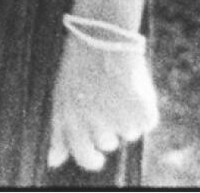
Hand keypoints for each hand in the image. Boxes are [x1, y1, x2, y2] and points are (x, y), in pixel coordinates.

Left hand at [47, 31, 158, 171]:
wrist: (101, 36)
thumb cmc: (79, 70)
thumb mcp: (62, 98)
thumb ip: (59, 134)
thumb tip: (52, 163)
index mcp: (72, 120)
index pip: (84, 157)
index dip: (91, 157)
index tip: (97, 155)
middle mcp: (95, 122)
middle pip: (108, 143)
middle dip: (107, 126)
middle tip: (102, 99)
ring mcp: (119, 117)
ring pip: (129, 133)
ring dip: (126, 116)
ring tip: (115, 89)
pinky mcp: (142, 109)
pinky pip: (147, 122)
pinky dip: (144, 109)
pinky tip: (132, 88)